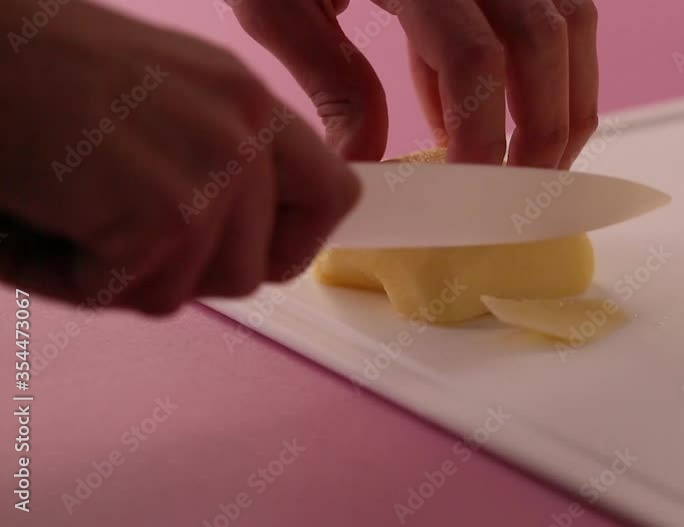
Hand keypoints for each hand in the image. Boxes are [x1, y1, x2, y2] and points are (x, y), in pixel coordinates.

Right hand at [0, 2, 358, 313]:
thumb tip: (236, 233)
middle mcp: (246, 127)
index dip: (293, 243)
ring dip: (121, 278)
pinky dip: (68, 280)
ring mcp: (217, 169)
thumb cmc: (29, 70)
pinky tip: (33, 230)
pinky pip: (130, 294)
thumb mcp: (156, 97)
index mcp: (247, 98)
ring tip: (66, 224)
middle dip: (184, 275)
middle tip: (118, 244)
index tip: (255, 256)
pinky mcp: (170, 213)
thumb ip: (212, 157)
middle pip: (258, 268)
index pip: (335, 193)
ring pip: (195, 291)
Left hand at [234, 0, 598, 168]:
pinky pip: (556, 2)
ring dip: (563, 96)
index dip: (482, 133)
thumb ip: (329, 81)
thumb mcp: (276, 0)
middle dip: (543, 127)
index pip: (474, 56)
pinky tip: (491, 100)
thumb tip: (366, 163)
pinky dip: (545, 61)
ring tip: (526, 155)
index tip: (470, 188)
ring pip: (571, 20)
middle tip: (518, 189)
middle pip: (545, 40)